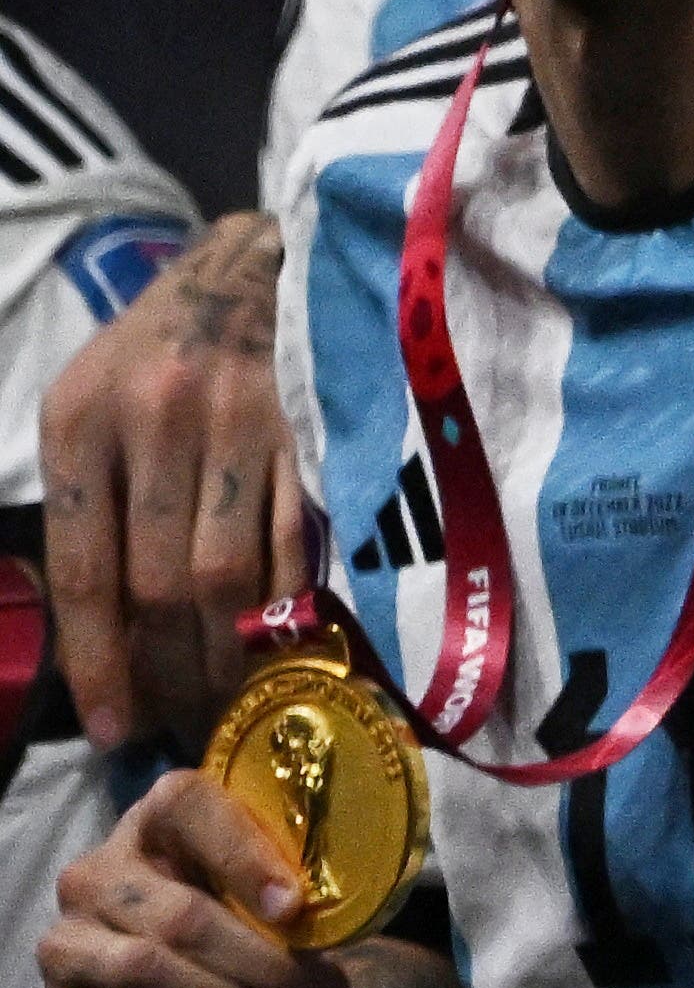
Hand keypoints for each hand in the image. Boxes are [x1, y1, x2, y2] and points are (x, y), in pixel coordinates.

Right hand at [40, 770, 347, 987]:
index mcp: (154, 826)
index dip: (243, 854)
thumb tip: (337, 916)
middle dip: (265, 960)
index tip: (296, 908)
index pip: (183, 805)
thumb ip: (288, 897)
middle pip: (179, 913)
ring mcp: (69, 950)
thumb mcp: (267, 909)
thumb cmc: (240, 942)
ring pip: (150, 972)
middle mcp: (96, 878)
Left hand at [44, 218, 310, 751]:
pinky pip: (297, 541)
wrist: (262, 258)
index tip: (114, 729)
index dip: (100, 664)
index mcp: (84, 418)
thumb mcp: (96, 402)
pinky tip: (286, 642)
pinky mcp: (314, 424)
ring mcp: (243, 420)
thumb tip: (104, 629)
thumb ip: (94, 500)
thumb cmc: (167, 346)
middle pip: (159, 585)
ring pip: (227, 574)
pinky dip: (289, 605)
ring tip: (229, 696)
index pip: (87, 571)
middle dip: (167, 670)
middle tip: (181, 721)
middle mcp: (158, 418)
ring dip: (227, 652)